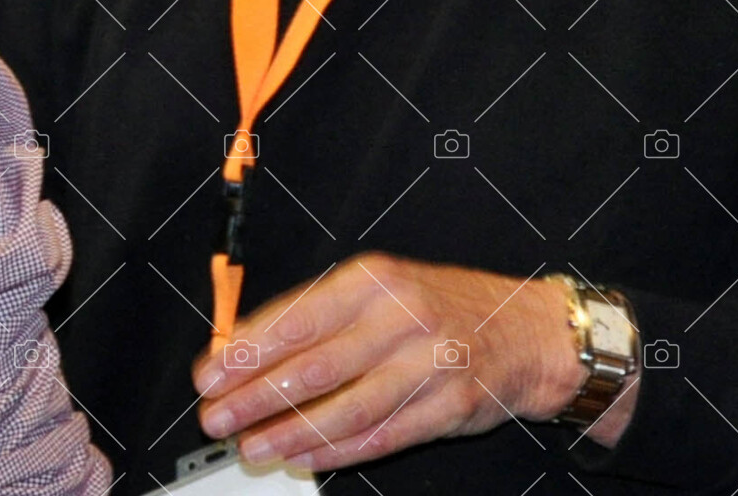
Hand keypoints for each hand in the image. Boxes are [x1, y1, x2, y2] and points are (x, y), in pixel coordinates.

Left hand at [192, 255, 589, 471]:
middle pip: (314, 366)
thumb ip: (318, 314)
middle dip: (256, 396)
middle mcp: (399, 318)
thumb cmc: (439, 307)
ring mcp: (428, 365)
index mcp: (372, 281)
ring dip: (291, 431)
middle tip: (217, 416)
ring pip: (345, 407)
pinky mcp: (449, 407)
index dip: (246, 351)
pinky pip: (383, 434)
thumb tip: (246, 346)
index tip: (210, 374)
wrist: (526, 331)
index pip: (295, 318)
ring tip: (252, 445)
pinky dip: (339, 450)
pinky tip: (306, 457)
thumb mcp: (379, 289)